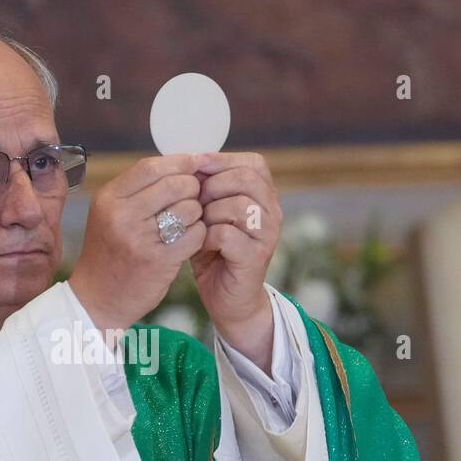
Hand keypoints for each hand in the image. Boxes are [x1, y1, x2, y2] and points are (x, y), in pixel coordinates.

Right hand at [69, 154, 206, 334]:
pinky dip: (198, 235)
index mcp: (109, 199)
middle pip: (175, 184)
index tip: (192, 165)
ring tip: (187, 223)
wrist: (97, 299)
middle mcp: (122, 215)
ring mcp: (140, 239)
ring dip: (196, 213)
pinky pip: (195, 234)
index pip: (151, 166)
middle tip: (192, 198)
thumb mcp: (109, 214)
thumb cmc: (109, 253)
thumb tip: (180, 165)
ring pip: (189, 208)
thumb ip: (138, 190)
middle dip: (191, 188)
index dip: (178, 162)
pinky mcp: (159, 261)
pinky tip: (189, 240)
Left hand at [190, 151, 281, 371]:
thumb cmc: (214, 253)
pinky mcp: (256, 257)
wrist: (228, 300)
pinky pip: (227, 233)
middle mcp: (272, 212)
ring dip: (208, 213)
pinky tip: (200, 246)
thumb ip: (205, 189)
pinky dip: (206, 237)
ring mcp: (267, 235)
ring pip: (237, 204)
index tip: (195, 168)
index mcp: (264, 196)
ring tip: (197, 227)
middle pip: (246, 179)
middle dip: (212, 187)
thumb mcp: (209, 214)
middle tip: (194, 203)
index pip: (253, 163)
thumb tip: (188, 160)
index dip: (221, 161)